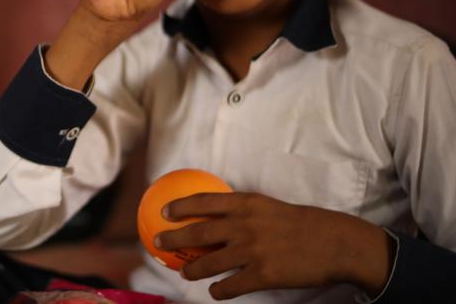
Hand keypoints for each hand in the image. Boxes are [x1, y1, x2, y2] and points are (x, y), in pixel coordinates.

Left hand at [155, 192, 392, 299]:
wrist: (334, 242)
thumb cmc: (300, 223)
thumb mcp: (268, 206)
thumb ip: (243, 211)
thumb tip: (215, 217)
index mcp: (247, 203)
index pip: (205, 201)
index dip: (181, 206)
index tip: (164, 212)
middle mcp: (245, 225)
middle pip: (198, 232)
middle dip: (173, 239)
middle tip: (159, 243)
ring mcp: (253, 250)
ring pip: (209, 263)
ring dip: (192, 269)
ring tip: (184, 272)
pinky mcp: (263, 275)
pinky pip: (230, 286)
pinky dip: (218, 290)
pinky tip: (215, 291)